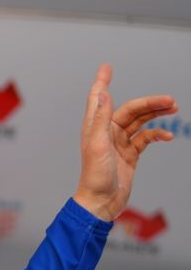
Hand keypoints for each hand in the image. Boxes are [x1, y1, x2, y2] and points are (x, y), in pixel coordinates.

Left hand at [73, 64, 177, 220]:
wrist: (101, 202)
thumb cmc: (95, 176)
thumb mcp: (97, 145)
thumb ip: (101, 119)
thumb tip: (103, 94)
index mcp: (96, 128)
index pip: (99, 99)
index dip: (102, 83)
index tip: (106, 68)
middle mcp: (107, 133)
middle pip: (130, 110)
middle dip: (149, 102)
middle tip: (170, 99)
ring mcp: (119, 144)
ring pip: (140, 122)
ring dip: (156, 114)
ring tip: (174, 109)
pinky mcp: (129, 155)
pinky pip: (146, 139)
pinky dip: (157, 135)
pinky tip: (167, 137)